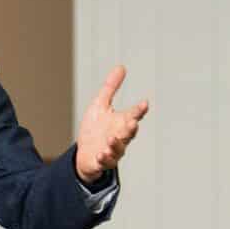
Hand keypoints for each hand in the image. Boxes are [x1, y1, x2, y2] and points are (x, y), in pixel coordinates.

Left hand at [75, 65, 148, 182]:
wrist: (85, 153)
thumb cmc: (96, 128)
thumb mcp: (100, 104)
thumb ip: (111, 87)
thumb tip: (121, 67)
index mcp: (121, 122)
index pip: (133, 115)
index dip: (139, 110)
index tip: (144, 103)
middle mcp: (120, 137)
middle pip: (129, 133)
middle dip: (131, 128)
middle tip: (132, 123)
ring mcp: (112, 150)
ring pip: (118, 149)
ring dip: (117, 144)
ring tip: (112, 138)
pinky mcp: (101, 161)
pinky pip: (105, 161)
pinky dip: (104, 158)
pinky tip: (101, 154)